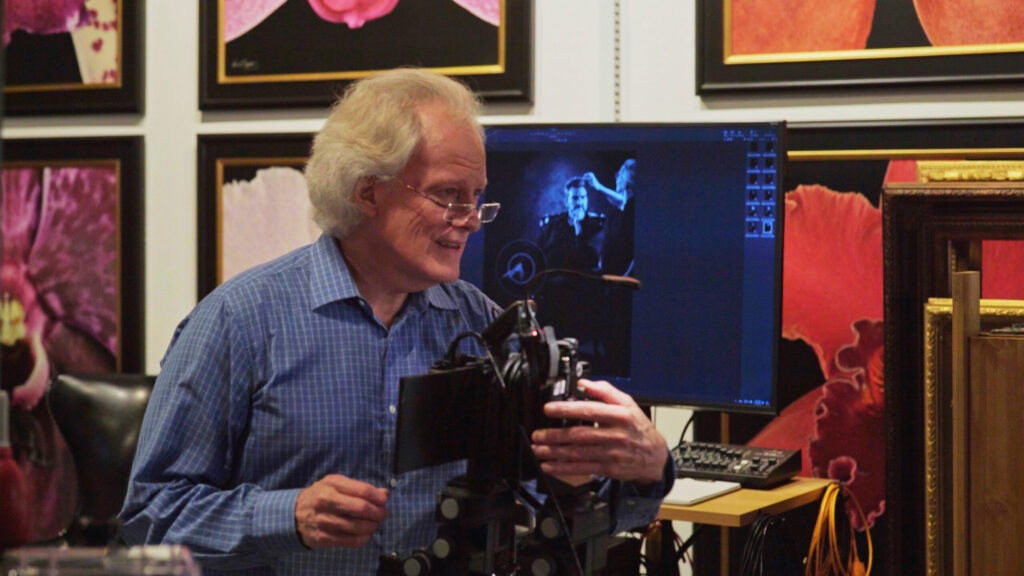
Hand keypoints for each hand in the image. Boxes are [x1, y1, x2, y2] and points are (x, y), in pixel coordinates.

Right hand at [295, 474, 388, 548]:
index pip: (362, 490)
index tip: (384, 501)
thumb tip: (384, 494)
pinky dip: (363, 539)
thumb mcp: (337, 485)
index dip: (378, 497)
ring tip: (374, 525)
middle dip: (377, 513)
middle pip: (361, 508)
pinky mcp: (322, 537)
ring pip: (357, 526)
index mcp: (332, 483)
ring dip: (372, 526)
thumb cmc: (322, 495)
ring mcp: (323, 520)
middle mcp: (325, 500)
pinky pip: (350, 541)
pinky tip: (366, 535)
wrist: (294, 513)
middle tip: (383, 514)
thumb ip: (360, 488)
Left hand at [530, 379, 668, 486]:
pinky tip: (549, 466)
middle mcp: (615, 435)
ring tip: (537, 450)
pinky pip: (582, 469)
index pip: (589, 411)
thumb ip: (605, 391)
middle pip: (580, 435)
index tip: (548, 409)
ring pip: (578, 454)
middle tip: (537, 435)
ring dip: (555, 453)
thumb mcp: (627, 403)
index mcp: (619, 416)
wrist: (655, 456)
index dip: (567, 409)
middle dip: (555, 436)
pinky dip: (563, 469)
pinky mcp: (608, 469)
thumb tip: (583, 383)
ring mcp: (611, 454)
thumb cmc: (637, 427)